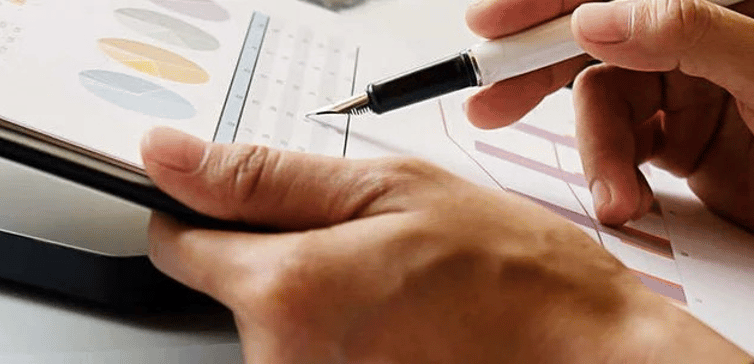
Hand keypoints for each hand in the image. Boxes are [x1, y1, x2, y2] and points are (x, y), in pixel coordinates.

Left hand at [138, 128, 750, 362]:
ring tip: (401, 303)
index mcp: (285, 290)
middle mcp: (281, 362)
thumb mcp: (391, 189)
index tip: (252, 210)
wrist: (584, 360)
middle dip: (288, 266)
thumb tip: (169, 158)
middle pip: (236, 296)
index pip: (179, 247)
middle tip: (373, 257)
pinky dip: (350, 350)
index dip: (210, 215)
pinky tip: (404, 340)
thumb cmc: (511, 280)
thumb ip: (263, 177)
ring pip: (278, 336)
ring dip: (325, 313)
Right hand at [464, 0, 753, 325]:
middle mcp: (709, 29)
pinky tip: (627, 197)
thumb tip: (605, 14)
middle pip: (597, 31)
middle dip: (538, 65)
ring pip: (601, 98)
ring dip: (595, 152)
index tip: (496, 20)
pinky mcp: (682, 137)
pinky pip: (618, 143)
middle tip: (489, 96)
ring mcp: (692, 84)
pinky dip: (611, 173)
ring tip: (614, 195)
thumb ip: (692, 34)